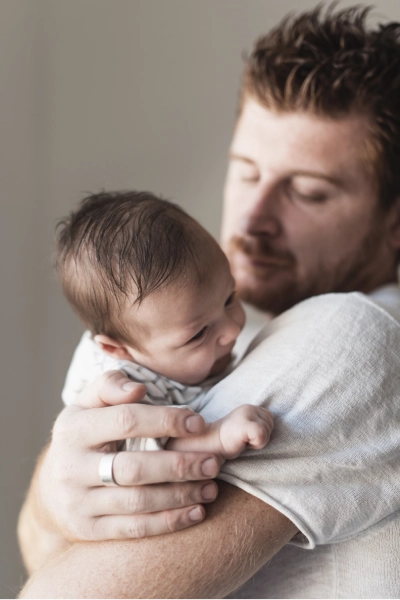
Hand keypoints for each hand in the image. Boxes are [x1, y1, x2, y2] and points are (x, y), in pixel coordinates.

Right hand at [36, 370, 219, 541]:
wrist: (52, 486)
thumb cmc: (84, 434)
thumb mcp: (87, 403)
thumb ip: (111, 385)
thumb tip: (138, 389)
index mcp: (74, 429)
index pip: (126, 421)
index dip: (166, 420)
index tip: (198, 423)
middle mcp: (71, 467)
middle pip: (134, 468)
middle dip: (179, 465)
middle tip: (213, 462)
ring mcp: (78, 502)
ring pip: (137, 502)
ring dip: (180, 495)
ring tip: (211, 487)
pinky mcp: (88, 530)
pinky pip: (134, 529)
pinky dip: (168, 522)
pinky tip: (196, 512)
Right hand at [218, 405, 273, 458]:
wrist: (211, 443)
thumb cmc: (230, 439)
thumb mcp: (247, 426)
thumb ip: (258, 423)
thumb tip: (271, 427)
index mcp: (251, 407)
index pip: (270, 419)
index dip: (262, 431)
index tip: (248, 435)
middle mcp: (250, 407)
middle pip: (270, 425)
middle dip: (261, 436)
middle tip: (245, 439)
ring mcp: (247, 414)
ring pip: (267, 431)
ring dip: (258, 441)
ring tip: (244, 440)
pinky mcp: (245, 424)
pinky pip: (261, 435)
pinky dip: (256, 443)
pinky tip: (244, 443)